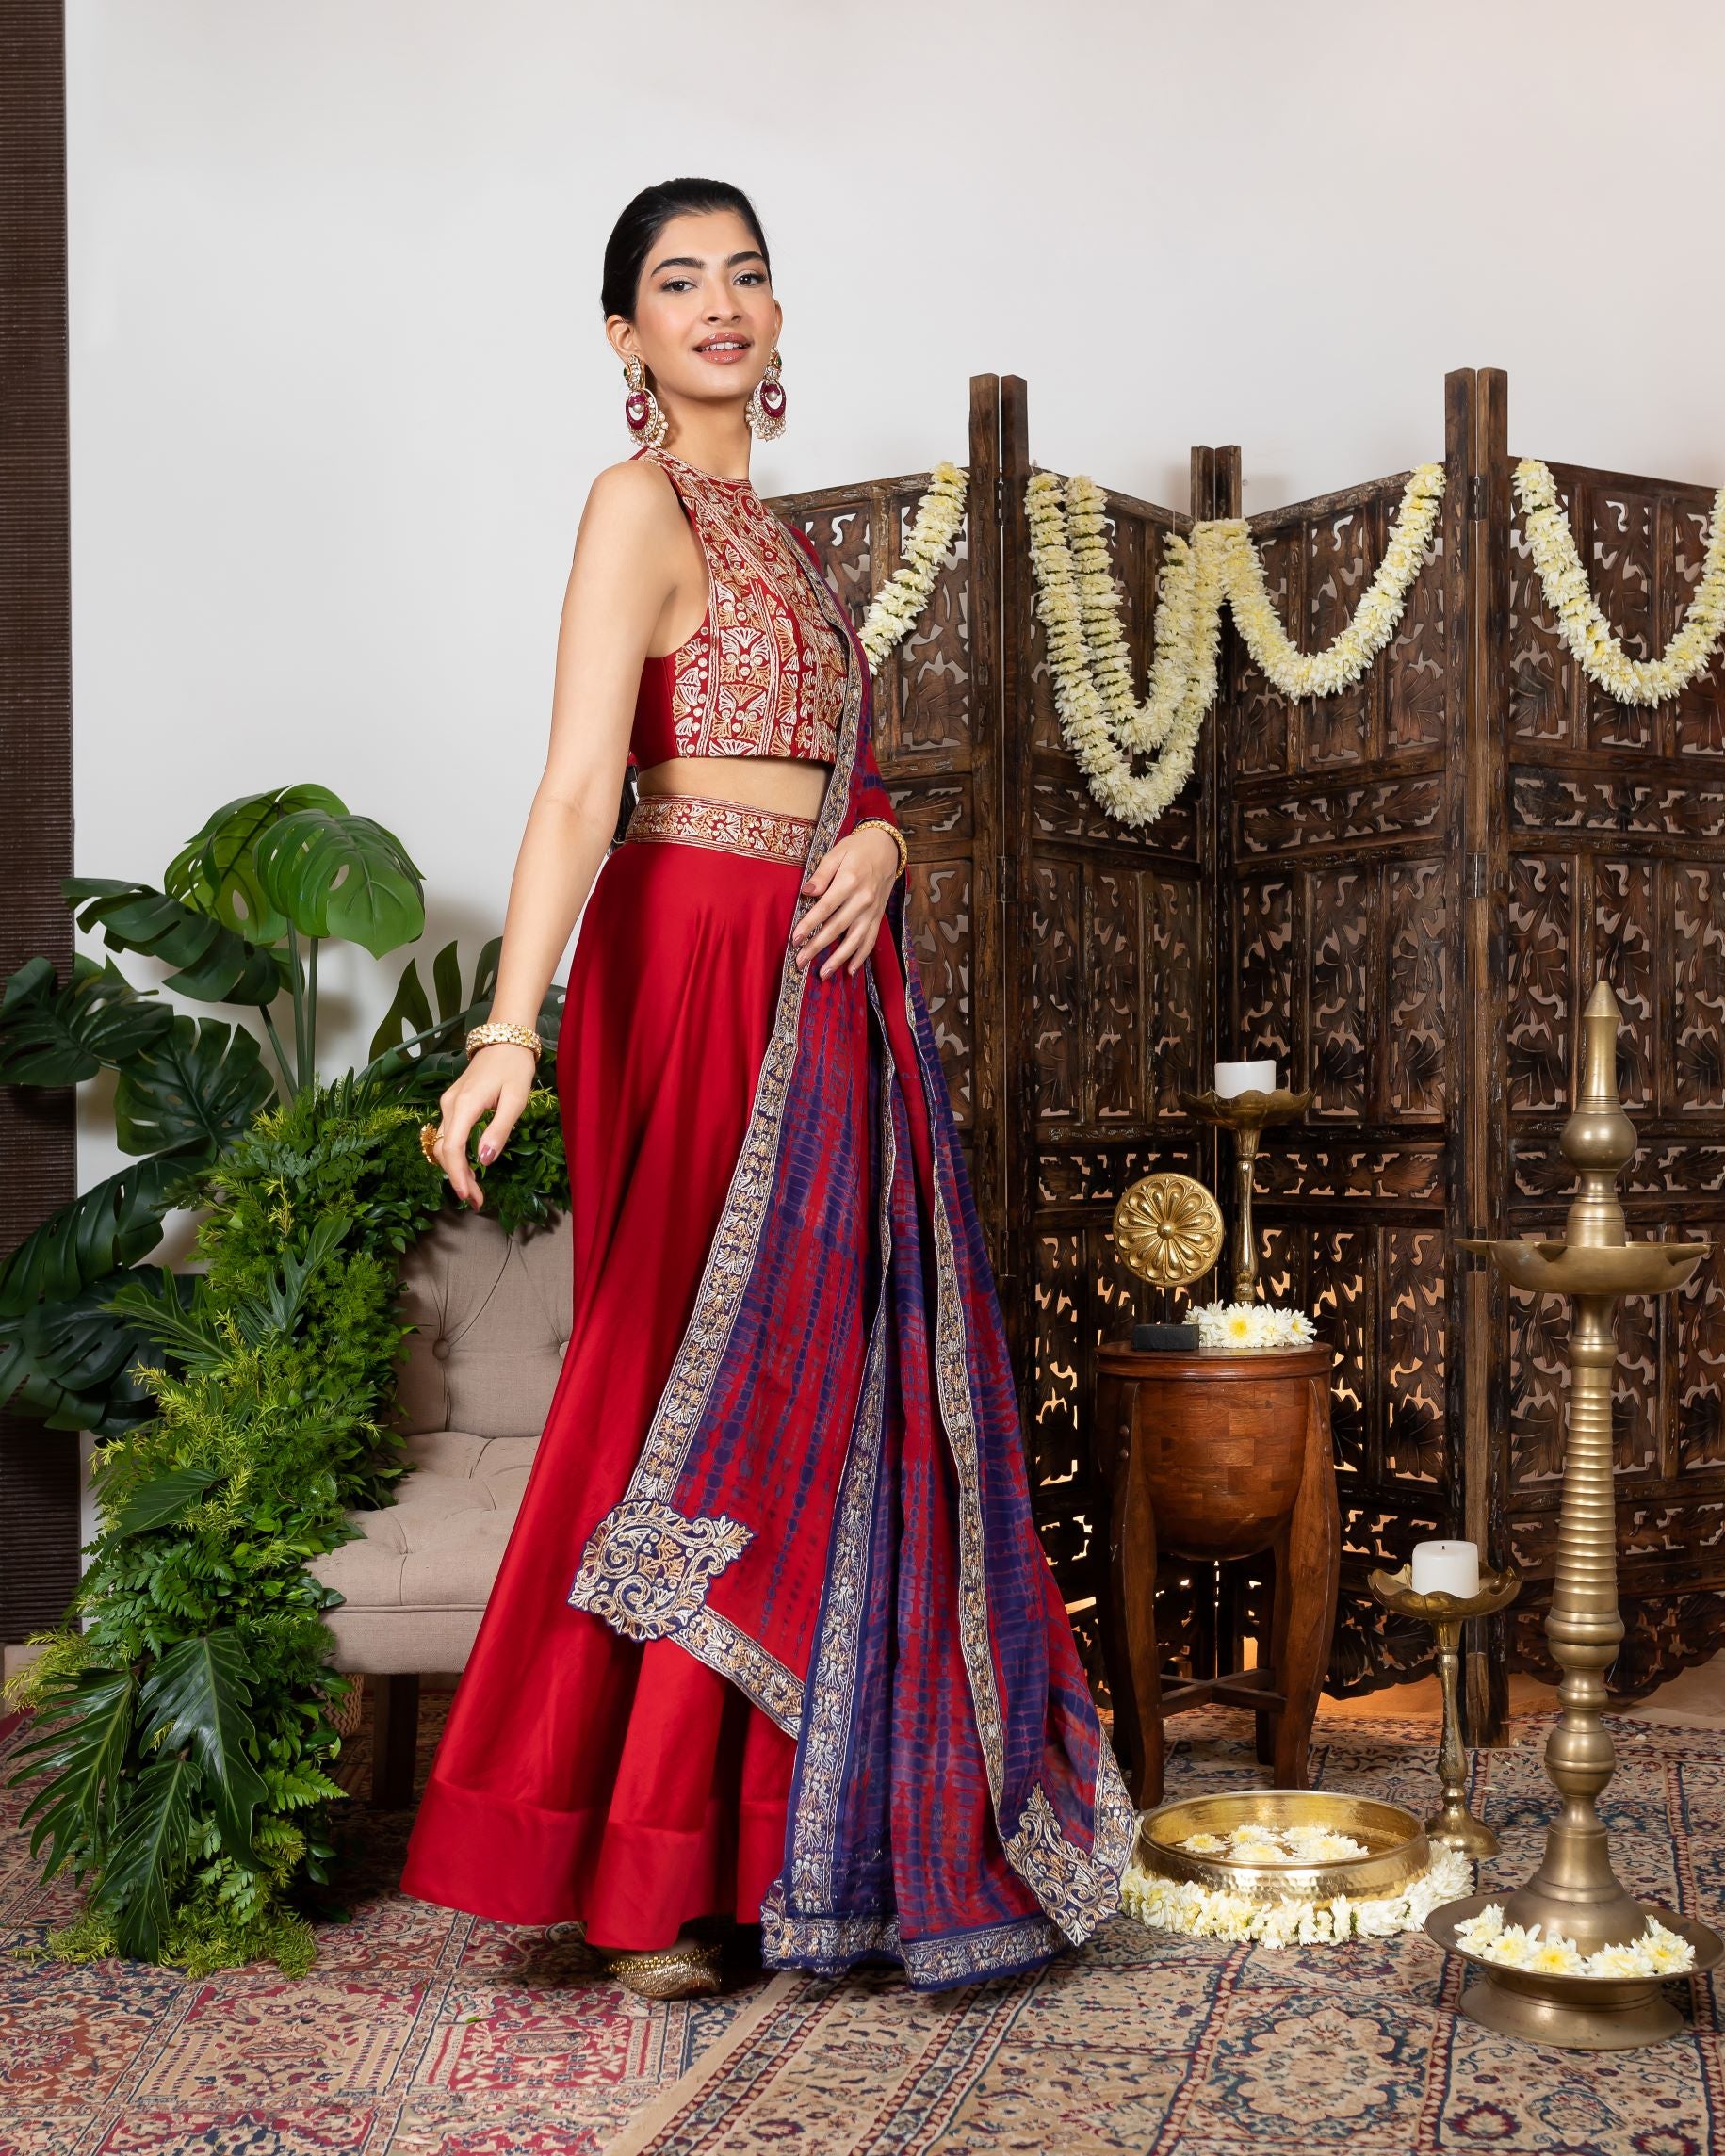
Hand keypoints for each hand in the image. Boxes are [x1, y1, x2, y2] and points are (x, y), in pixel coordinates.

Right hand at [429, 1043, 537, 1208]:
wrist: (505, 1038)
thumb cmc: (515, 1067)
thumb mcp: (515, 1100)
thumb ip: (499, 1130)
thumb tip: (484, 1160)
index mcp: (464, 1104)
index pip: (452, 1148)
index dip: (458, 1175)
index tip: (469, 1196)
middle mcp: (449, 1105)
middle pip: (443, 1150)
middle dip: (457, 1178)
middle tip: (477, 1201)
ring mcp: (448, 1103)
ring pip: (443, 1144)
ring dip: (456, 1169)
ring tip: (475, 1190)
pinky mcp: (452, 1103)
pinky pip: (448, 1134)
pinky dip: (456, 1155)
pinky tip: (470, 1168)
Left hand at [792, 824, 899, 978]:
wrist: (887, 848)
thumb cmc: (857, 849)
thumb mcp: (836, 853)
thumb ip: (822, 873)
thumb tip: (806, 892)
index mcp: (850, 881)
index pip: (826, 908)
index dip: (809, 925)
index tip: (795, 940)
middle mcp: (863, 899)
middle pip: (837, 928)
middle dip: (817, 947)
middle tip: (800, 962)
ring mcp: (872, 910)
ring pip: (855, 939)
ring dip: (839, 959)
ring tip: (823, 974)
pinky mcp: (878, 916)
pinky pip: (870, 940)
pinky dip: (861, 957)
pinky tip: (850, 971)